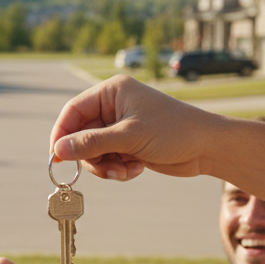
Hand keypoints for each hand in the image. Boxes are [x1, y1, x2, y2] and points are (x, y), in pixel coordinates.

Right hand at [50, 75, 220, 181]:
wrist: (208, 147)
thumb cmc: (173, 131)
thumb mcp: (129, 137)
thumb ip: (91, 144)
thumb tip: (57, 151)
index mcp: (112, 91)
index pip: (73, 111)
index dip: (62, 134)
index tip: (56, 158)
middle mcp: (114, 106)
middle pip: (82, 135)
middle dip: (91, 156)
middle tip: (105, 171)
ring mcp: (122, 126)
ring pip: (94, 151)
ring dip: (105, 166)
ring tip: (124, 171)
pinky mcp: (129, 144)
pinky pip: (109, 159)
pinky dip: (117, 169)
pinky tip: (136, 170)